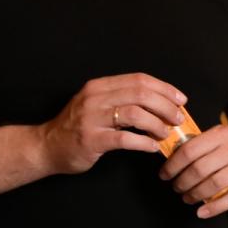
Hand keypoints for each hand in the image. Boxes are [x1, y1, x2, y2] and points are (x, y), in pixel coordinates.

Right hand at [39, 73, 186, 174]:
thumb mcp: (98, 105)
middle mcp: (95, 98)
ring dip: (156, 124)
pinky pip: (124, 139)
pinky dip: (144, 143)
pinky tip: (152, 147)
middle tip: (177, 118)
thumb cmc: (79, 127)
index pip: (139, 80)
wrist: (46, 146)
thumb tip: (162, 104)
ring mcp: (91, 118)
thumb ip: (123, 101)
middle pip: (140, 94)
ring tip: (165, 133)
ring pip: (135, 114)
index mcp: (100, 86)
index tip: (180, 100)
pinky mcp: (91, 139)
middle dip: (165, 106)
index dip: (164, 89)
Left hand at [160, 124, 227, 217]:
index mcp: (222, 134)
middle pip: (200, 169)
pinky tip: (202, 212)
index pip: (190, 150)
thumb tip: (171, 160)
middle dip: (182, 182)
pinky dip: (214, 208)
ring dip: (195, 195)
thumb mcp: (221, 136)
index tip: (164, 174)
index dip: (173, 165)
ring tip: (187, 198)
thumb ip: (200, 144)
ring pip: (214, 184)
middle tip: (176, 188)